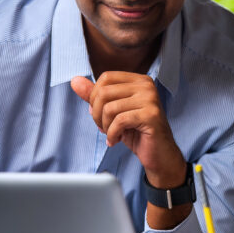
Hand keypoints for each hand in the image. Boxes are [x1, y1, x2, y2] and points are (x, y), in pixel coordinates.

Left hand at [70, 73, 184, 182]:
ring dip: (105, 127)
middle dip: (97, 114)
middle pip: (104, 92)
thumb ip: (94, 96)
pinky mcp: (151, 115)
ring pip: (110, 108)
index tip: (100, 114)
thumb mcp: (112, 112)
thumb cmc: (136, 132)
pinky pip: (120, 121)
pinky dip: (112, 134)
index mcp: (138, 80)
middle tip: (104, 128)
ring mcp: (150, 99)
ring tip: (112, 135)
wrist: (158, 155)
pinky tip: (116, 140)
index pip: (106, 77)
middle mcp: (146, 85)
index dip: (95, 97)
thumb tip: (75, 81)